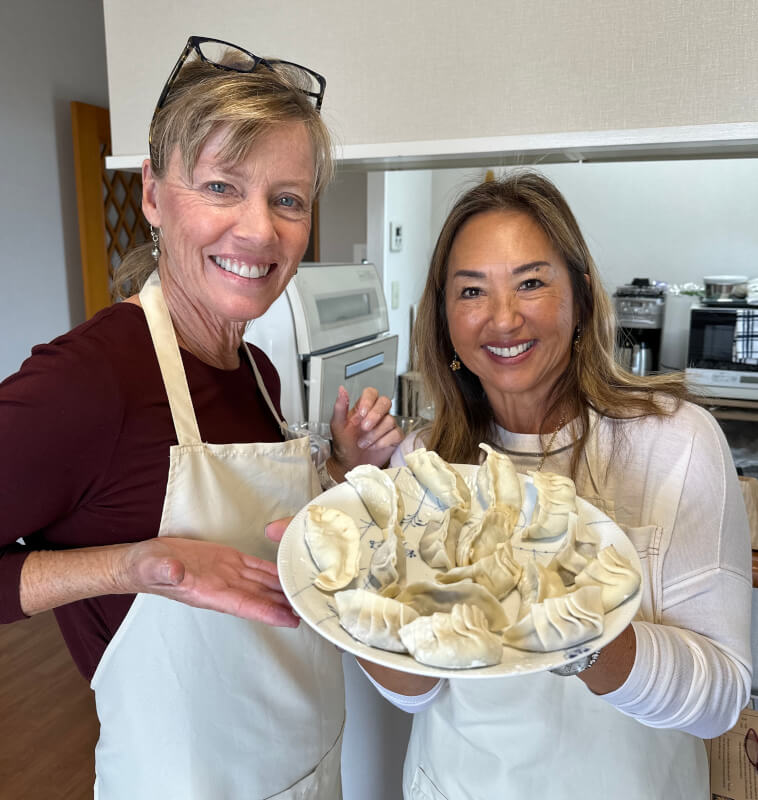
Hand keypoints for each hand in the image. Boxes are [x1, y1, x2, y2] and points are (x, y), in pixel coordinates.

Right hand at [118, 536, 298, 626]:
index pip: (245, 605)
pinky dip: (272, 570)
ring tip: (307, 593)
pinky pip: (255, 566)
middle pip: (262, 598)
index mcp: (209, 592)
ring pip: (263, 583)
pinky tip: (287, 572)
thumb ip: (165, 570)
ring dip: (283, 589)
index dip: (268, 612)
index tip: (292, 620)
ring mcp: (227, 574)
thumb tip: (176, 570)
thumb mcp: (153, 567)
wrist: (141, 561)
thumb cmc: (146, 568)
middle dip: (285, 604)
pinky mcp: (227, 559)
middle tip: (312, 608)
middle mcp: (224, 586)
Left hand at [329, 386, 402, 478]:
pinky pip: (396, 433)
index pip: (371, 393)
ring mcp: (387, 425)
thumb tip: (341, 390)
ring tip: (363, 443)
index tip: (360, 414)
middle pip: (385, 402)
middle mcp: (377, 414)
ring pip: (390, 420)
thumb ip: (340, 407)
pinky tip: (374, 447)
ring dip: (375, 434)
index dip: (368, 401)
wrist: (350, 464)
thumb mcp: (338, 426)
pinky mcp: (394, 437)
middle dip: (375, 415)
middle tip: (364, 428)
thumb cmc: (344, 445)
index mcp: (363, 408)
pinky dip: (383, 441)